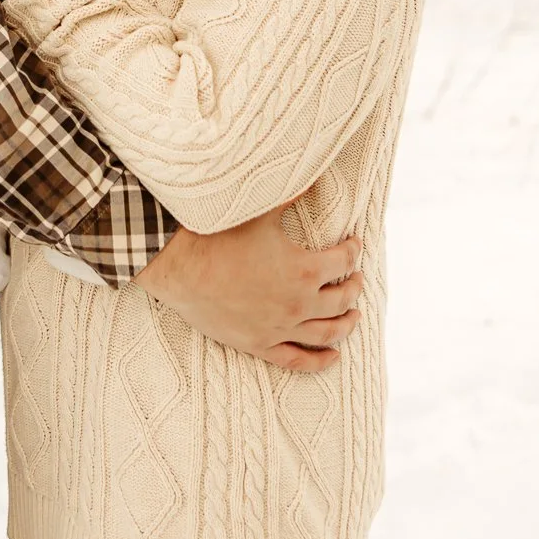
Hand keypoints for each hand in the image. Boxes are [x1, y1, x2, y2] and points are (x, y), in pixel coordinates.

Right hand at [135, 205, 363, 373]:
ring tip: (355, 316)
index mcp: (304, 270)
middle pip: (342, 300)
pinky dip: (319, 360)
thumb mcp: (262, 211)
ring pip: (327, 333)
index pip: (343, 261)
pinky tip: (332, 356)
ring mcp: (279, 328)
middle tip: (357, 278)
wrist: (181, 266)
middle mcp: (298, 304)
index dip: (352, 250)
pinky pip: (297, 360)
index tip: (353, 244)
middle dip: (354, 286)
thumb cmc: (219, 236)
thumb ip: (292, 195)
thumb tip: (312, 178)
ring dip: (346, 324)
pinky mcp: (259, 344)